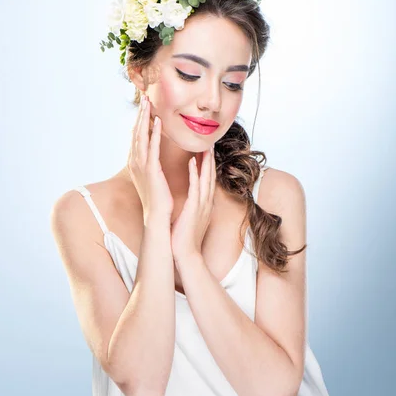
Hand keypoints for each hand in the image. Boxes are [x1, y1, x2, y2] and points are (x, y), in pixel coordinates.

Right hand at [127, 95, 173, 223]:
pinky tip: (156, 121)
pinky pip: (151, 148)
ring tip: (147, 103)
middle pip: (136, 133)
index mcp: (136, 163)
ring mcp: (141, 166)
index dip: (140, 121)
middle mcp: (135, 162)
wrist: (157, 216)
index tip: (144, 106)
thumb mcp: (152, 177)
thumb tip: (155, 153)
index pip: (137, 137)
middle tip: (143, 98)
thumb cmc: (158, 198)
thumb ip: (152, 163)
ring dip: (144, 119)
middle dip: (140, 115)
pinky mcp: (150, 170)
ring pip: (141, 137)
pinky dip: (153, 133)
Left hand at [170, 146, 215, 263]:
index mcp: (204, 203)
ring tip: (205, 145)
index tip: (207, 150)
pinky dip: (195, 174)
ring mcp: (202, 205)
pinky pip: (195, 188)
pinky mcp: (194, 209)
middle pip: (210, 175)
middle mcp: (206, 202)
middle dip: (211, 158)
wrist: (185, 254)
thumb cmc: (185, 237)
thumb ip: (192, 207)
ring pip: (206, 178)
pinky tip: (193, 162)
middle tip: (210, 141)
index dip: (209, 165)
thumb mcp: (191, 218)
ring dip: (206, 161)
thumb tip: (190, 200)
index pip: (208, 180)